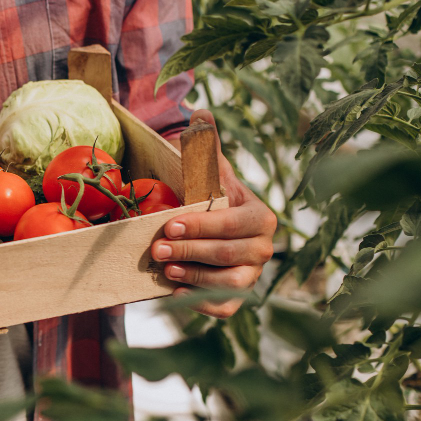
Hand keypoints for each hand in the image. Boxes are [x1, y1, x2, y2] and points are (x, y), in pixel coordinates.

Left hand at [152, 109, 276, 318]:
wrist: (209, 233)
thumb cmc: (209, 201)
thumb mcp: (208, 175)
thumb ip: (205, 148)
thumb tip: (200, 113)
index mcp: (260, 216)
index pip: (236, 223)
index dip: (204, 226)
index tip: (171, 224)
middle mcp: (263, 248)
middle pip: (229, 254)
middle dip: (191, 251)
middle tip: (157, 249)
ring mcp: (252, 276)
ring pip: (230, 283)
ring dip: (196, 277)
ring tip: (166, 268)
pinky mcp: (236, 299)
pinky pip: (225, 307)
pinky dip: (202, 304)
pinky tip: (176, 293)